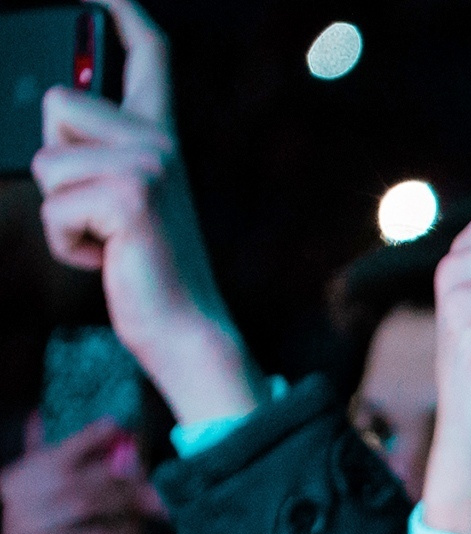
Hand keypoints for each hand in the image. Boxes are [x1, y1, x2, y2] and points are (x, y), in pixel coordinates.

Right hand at [2, 416, 161, 533]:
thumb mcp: (57, 514)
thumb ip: (74, 473)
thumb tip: (104, 430)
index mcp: (17, 484)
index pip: (54, 452)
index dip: (87, 437)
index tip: (119, 427)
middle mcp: (14, 503)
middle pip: (78, 477)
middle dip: (126, 484)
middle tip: (162, 501)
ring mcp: (23, 531)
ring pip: (86, 503)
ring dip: (129, 513)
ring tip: (152, 529)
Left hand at [30, 0, 258, 422]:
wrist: (184, 326)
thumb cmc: (143, 266)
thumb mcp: (118, 199)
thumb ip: (97, 152)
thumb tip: (55, 112)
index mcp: (160, 137)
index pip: (147, 56)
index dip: (120, 13)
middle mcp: (161, 143)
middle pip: (58, 106)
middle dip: (53, 161)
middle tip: (98, 209)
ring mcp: (151, 167)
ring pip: (46, 161)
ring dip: (57, 210)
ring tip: (103, 238)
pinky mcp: (131, 198)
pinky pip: (53, 204)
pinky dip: (66, 241)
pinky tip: (106, 256)